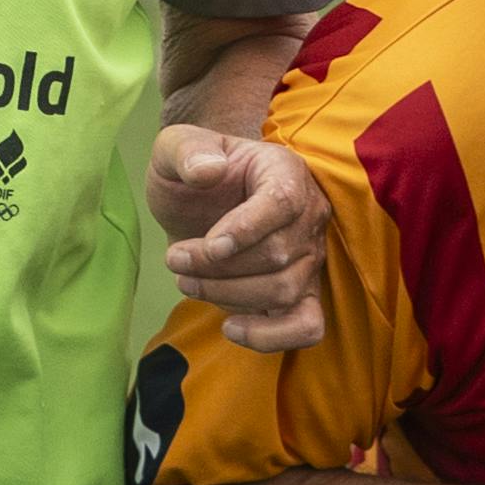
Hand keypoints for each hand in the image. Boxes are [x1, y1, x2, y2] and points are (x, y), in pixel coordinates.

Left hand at [147, 125, 329, 352]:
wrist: (198, 200)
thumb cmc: (191, 171)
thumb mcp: (175, 148)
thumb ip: (187, 151)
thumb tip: (208, 171)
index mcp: (285, 170)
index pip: (282, 202)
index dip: (247, 229)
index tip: (210, 245)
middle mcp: (309, 214)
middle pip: (278, 254)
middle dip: (218, 266)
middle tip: (175, 260)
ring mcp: (310, 257)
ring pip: (284, 291)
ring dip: (228, 295)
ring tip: (186, 282)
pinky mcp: (302, 292)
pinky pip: (306, 325)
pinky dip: (272, 337)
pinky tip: (230, 328)